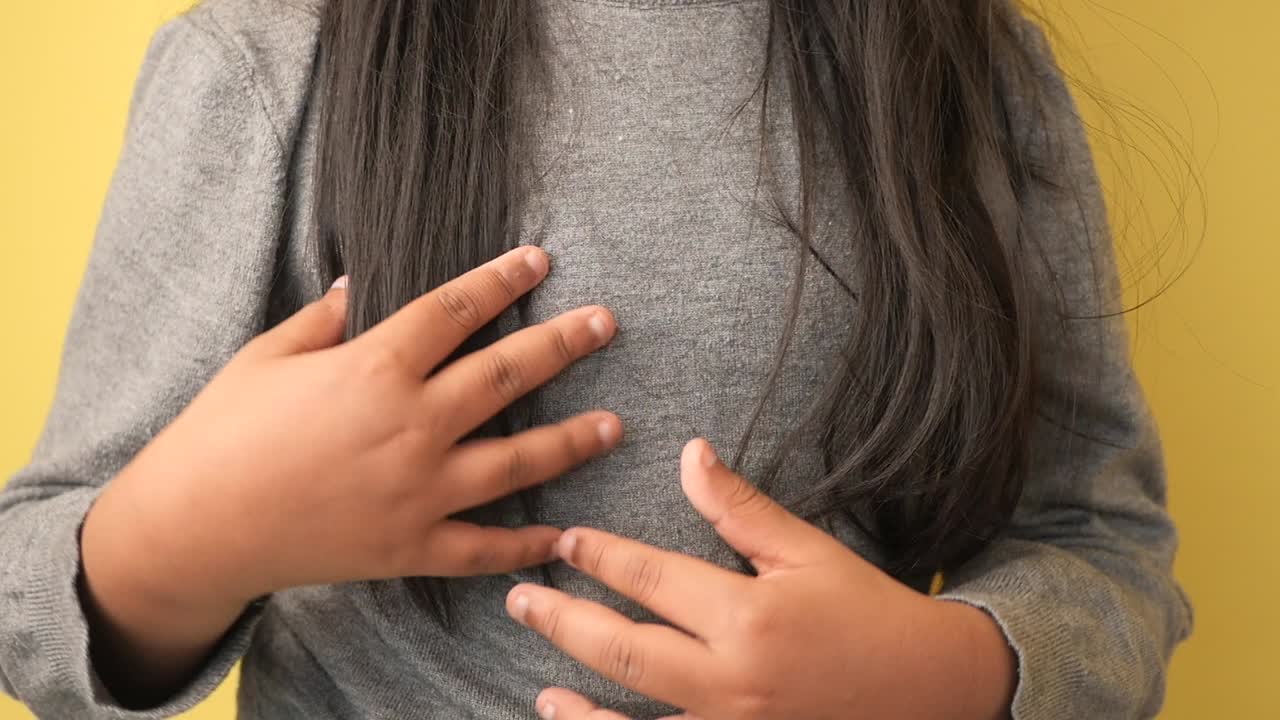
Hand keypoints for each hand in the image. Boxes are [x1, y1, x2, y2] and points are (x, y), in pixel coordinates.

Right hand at [80, 246, 620, 703]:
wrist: (193, 528)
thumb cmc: (223, 431)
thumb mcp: (267, 356)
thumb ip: (325, 318)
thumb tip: (363, 281)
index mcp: (375, 368)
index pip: (456, 309)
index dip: (502, 279)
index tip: (539, 260)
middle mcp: (411, 425)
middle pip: (507, 374)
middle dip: (563, 343)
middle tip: (604, 324)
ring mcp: (418, 491)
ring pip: (516, 461)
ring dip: (571, 441)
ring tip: (613, 425)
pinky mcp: (411, 547)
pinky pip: (484, 548)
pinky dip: (525, 545)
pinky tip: (561, 535)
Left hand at [505, 439, 1016, 719]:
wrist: (928, 690)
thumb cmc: (866, 612)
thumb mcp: (807, 551)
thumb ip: (739, 508)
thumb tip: (689, 453)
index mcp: (748, 617)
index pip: (651, 580)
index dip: (600, 556)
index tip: (564, 539)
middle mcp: (731, 682)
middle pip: (623, 650)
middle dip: (562, 620)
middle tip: (520, 597)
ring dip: (576, 702)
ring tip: (539, 676)